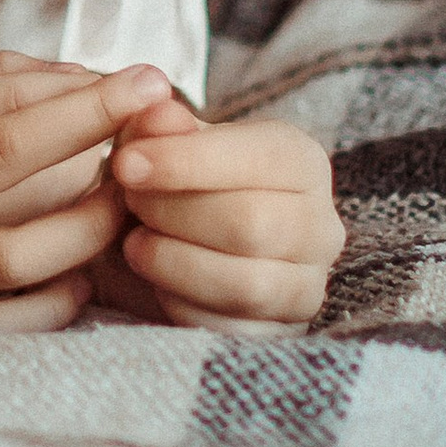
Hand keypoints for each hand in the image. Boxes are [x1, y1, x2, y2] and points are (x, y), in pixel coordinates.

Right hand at [0, 59, 171, 334]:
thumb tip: (76, 78)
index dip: (72, 83)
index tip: (137, 73)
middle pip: (8, 154)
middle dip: (93, 121)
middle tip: (157, 100)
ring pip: (20, 250)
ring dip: (88, 221)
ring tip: (125, 199)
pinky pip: (11, 320)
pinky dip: (60, 296)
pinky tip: (87, 271)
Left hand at [109, 96, 341, 331]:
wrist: (175, 238)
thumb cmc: (173, 179)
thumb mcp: (161, 140)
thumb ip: (158, 123)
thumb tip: (157, 112)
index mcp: (302, 163)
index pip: (259, 158)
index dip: (186, 161)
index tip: (125, 162)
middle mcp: (320, 226)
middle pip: (251, 223)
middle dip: (175, 212)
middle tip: (129, 201)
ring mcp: (307, 286)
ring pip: (246, 284)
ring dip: (174, 262)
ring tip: (134, 242)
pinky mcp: (282, 334)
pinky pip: (231, 330)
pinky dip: (180, 304)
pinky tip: (154, 280)